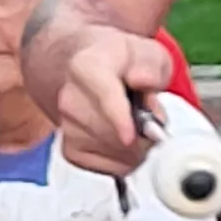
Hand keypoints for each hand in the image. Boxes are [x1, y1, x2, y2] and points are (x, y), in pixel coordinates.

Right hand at [26, 0, 168, 176]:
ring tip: (139, 127)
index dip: (119, 118)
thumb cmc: (123, 63)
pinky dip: (124, 160)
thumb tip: (143, 80)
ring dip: (135, 148)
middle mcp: (69, 96)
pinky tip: (126, 142)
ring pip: (113, 152)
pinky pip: (107, 168)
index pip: (104, 95)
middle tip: (153, 120)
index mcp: (86, 66)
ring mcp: (66, 125)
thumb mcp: (147, 52)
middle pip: (111, 132)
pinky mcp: (70, 149)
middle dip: (142, 134)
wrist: (89, 72)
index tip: (130, 136)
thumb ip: (151, 66)